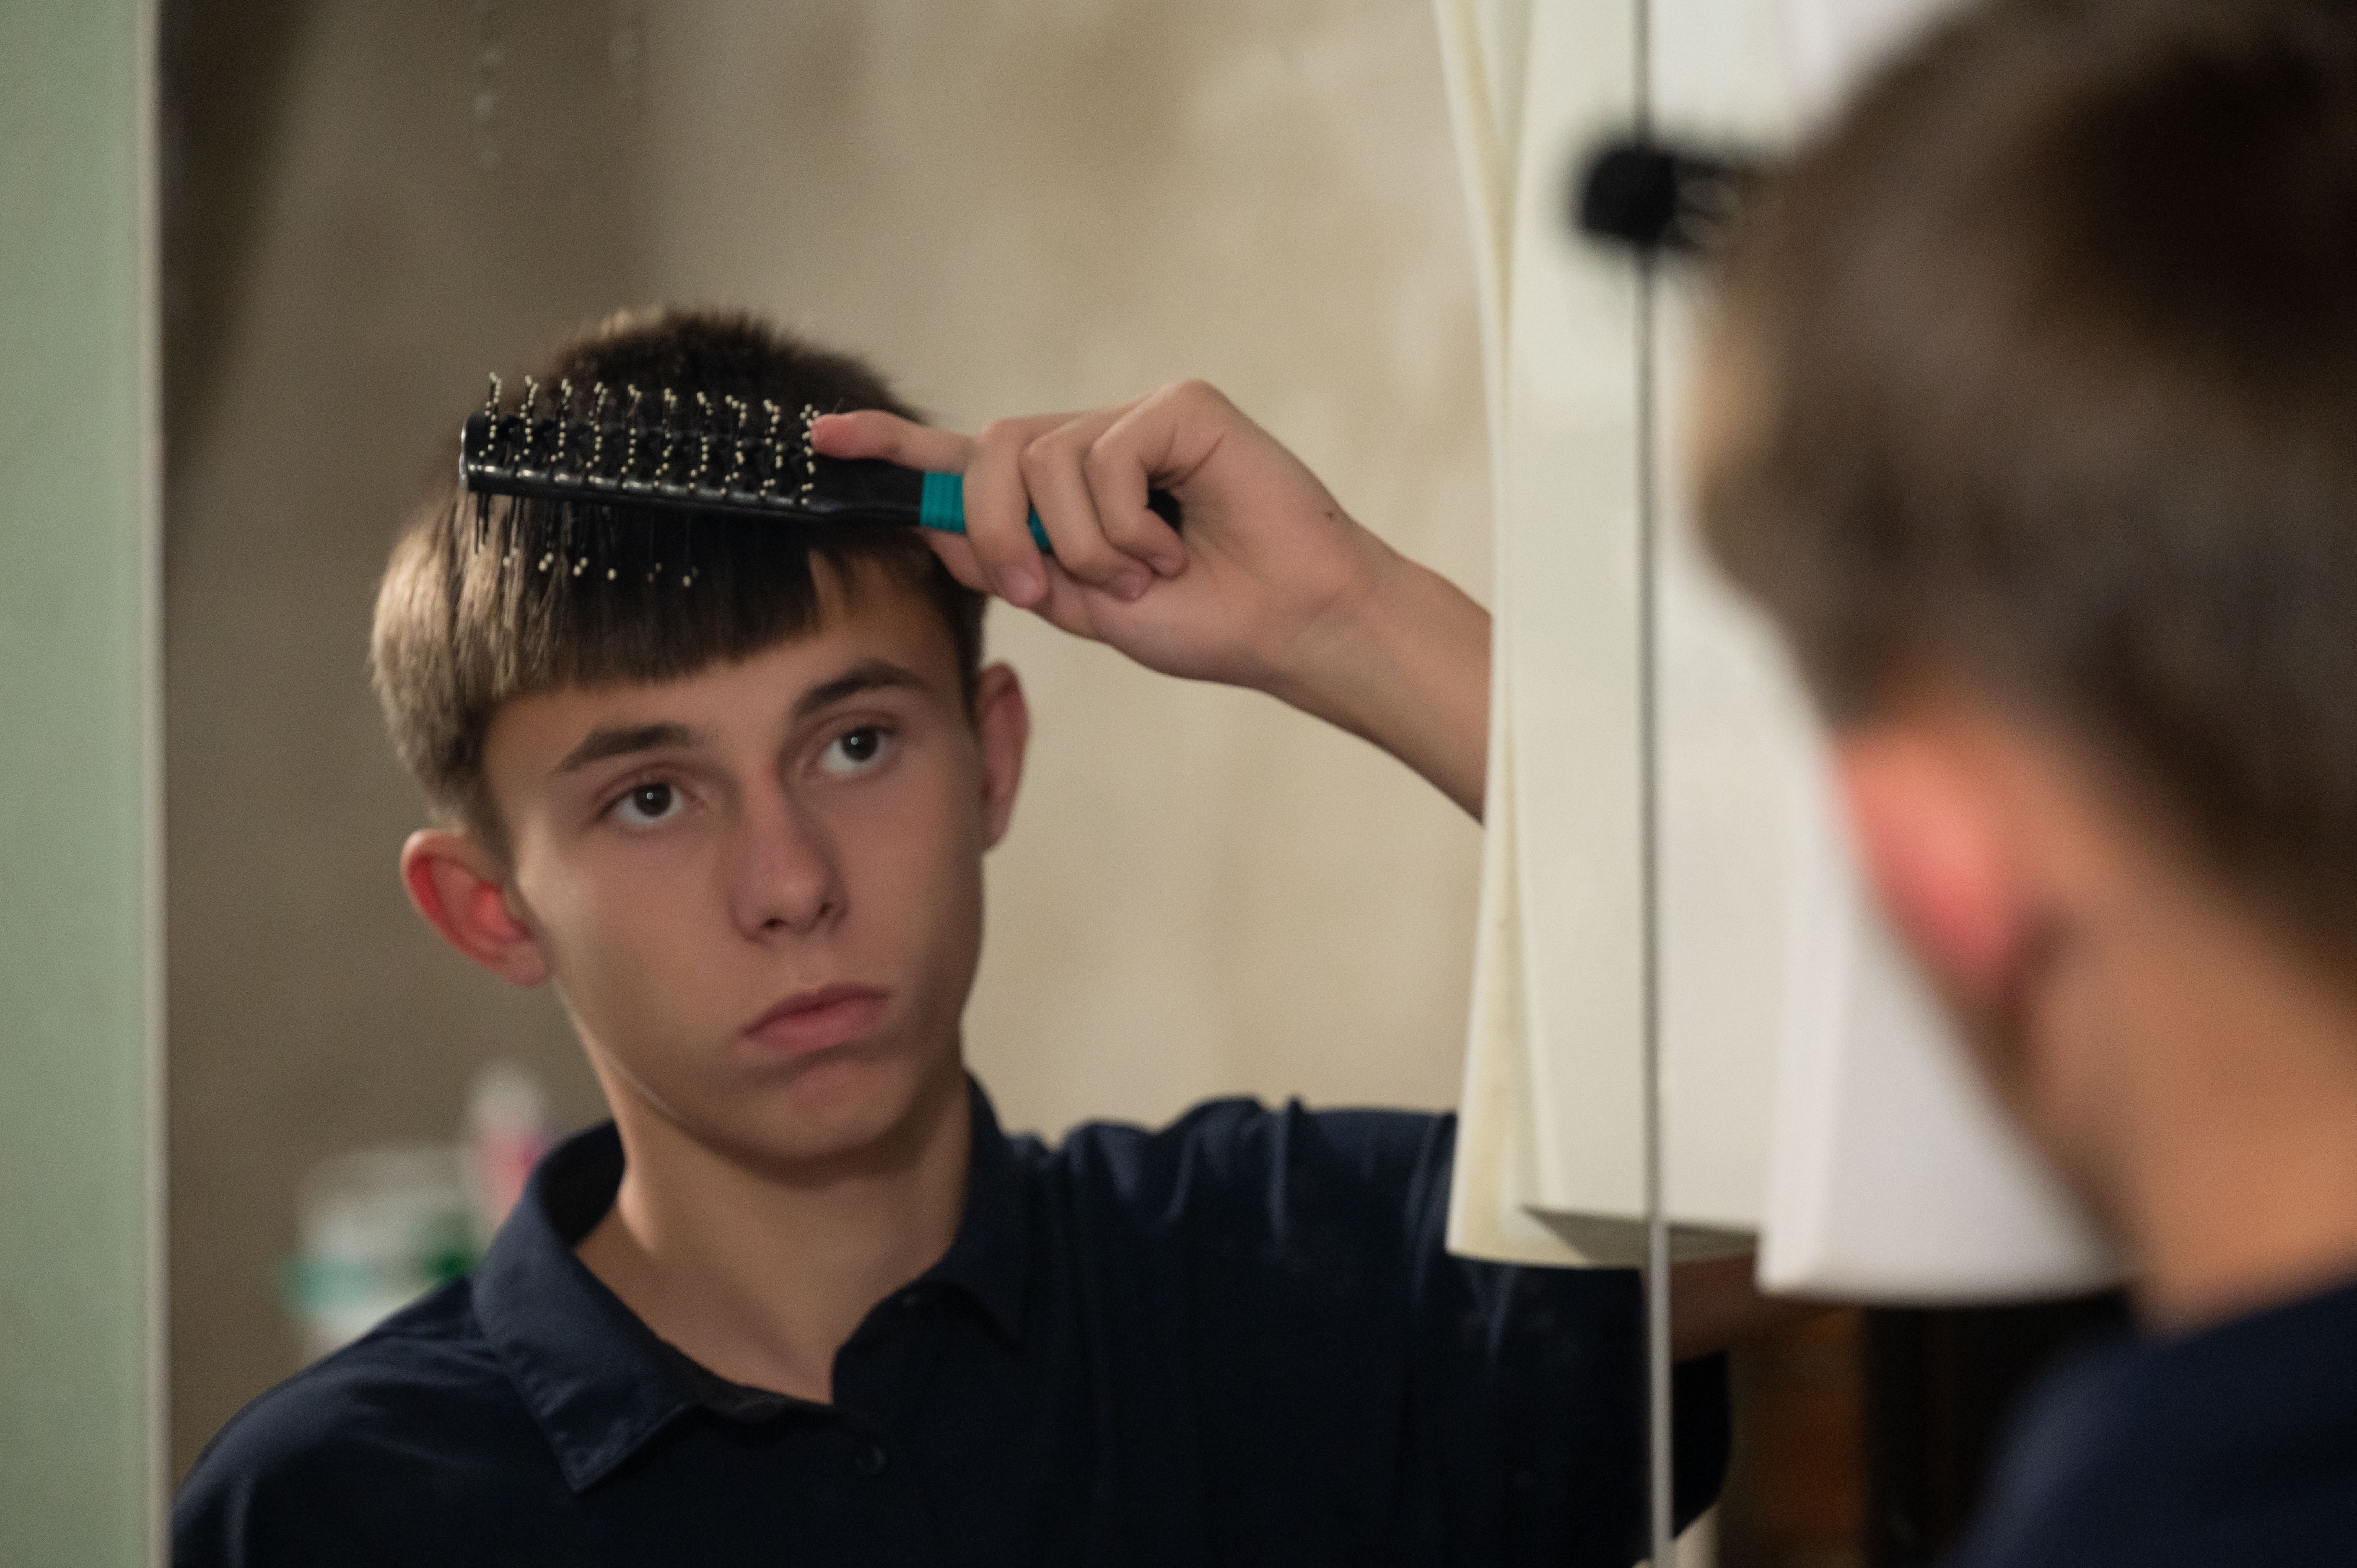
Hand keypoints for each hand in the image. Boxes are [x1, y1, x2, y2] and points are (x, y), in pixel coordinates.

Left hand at [811, 382, 1490, 816]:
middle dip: (993, 528)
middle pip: (987, 453)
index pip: (963, 458)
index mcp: (1061, 492)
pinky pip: (1104, 456)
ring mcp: (1135, 418)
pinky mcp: (1179, 407)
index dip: (894, 447)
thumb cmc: (1202, 619)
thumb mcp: (1080, 602)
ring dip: (1081, 544)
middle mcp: (1091, 443)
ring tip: (1145, 574)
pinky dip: (1126, 522)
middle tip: (1044, 588)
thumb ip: (1009, 560)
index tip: (822, 437)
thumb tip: (934, 521)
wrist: (1289, 626)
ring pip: (1042, 462)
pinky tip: (1175, 546)